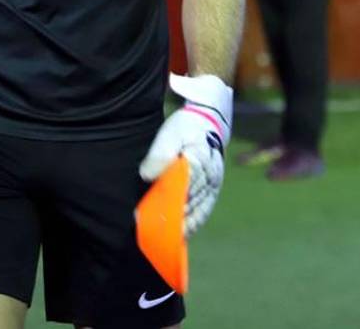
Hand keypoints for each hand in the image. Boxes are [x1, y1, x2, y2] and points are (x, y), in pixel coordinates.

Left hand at [139, 74, 232, 237]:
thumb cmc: (186, 126)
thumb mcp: (170, 133)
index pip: (180, 188)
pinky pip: (205, 209)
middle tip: (148, 229)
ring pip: (198, 210)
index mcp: (198, 160)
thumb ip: (160, 154)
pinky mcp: (214, 189)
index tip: (145, 215)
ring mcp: (214, 184)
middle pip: (188, 203)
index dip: (164, 203)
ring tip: (164, 239)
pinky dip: (194, 223)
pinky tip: (183, 233)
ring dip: (182, 225)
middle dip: (169, 217)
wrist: (208, 120)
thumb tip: (147, 175)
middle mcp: (209, 176)